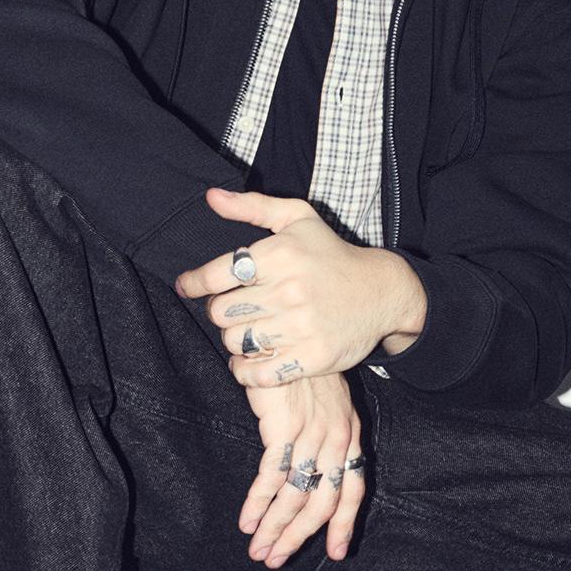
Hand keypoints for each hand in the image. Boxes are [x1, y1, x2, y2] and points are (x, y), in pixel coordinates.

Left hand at [174, 186, 423, 385]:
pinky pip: (258, 373)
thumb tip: (211, 197)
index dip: (194, 282)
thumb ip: (252, 206)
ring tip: (246, 331)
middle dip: (220, 311)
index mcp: (280, 255)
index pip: (216, 274)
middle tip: (232, 309)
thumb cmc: (332, 254)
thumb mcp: (298, 219)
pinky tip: (248, 361)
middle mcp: (288, 291)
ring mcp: (301, 327)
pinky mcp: (312, 357)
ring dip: (234, 339)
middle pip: (221, 313)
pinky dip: (245, 371)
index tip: (188, 286)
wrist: (382, 292)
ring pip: (236, 342)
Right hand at [238, 371, 365, 566]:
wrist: (287, 330)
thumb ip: (321, 433)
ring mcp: (312, 435)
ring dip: (275, 527)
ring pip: (297, 496)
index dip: (343, 524)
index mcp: (349, 434)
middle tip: (276, 559)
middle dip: (298, 536)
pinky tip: (246, 520)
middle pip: (323, 502)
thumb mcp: (324, 400)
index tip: (334, 552)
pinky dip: (258, 503)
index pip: (353, 489)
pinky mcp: (285, 428)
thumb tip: (308, 466)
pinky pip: (273, 476)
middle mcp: (336, 439)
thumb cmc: (300, 365)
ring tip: (258, 549)